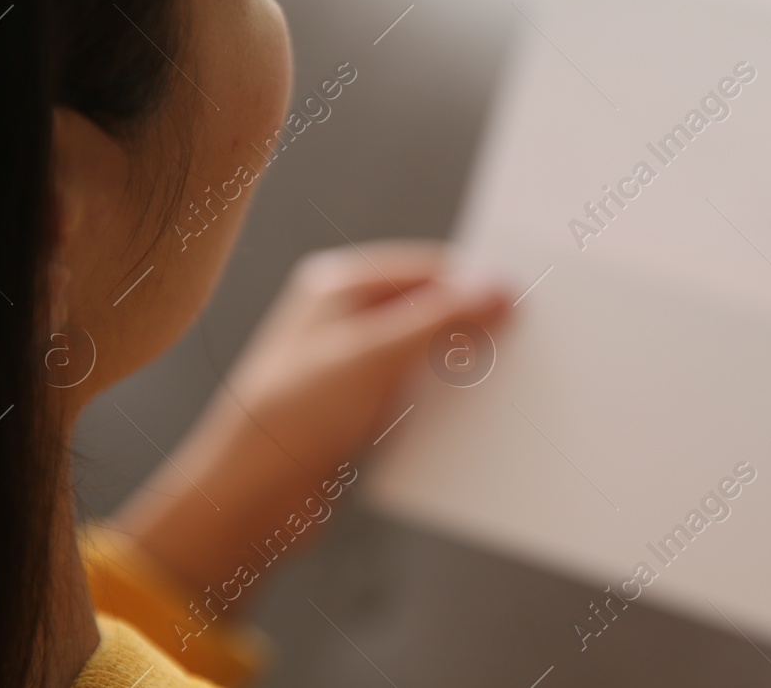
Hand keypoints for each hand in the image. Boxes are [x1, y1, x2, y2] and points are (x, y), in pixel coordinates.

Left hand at [111, 241, 510, 602]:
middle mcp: (346, 323)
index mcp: (339, 288)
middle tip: (517, 345)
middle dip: (470, 330)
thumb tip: (496, 288)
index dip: (473, 284)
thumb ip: (441, 318)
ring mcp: (353, 369)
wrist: (250, 500)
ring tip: (498, 384)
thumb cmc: (291, 416)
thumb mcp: (374, 355)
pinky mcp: (360, 413)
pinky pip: (416, 398)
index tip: (520, 303)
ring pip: (426, 358)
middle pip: (429, 313)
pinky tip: (468, 419)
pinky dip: (441, 406)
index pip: (426, 270)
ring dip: (457, 372)